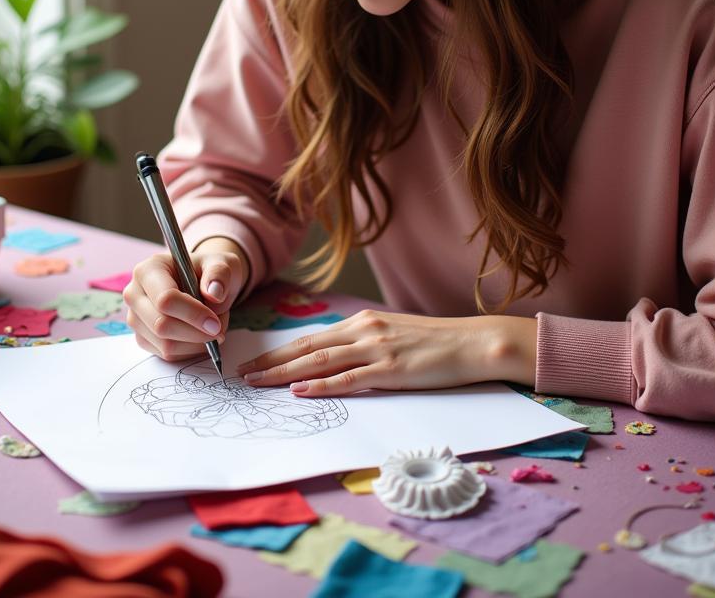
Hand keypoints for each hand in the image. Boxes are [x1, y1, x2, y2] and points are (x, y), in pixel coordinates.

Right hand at [123, 237, 249, 361]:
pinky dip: (190, 350)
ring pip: (165, 345)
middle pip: (161, 325)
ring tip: (213, 328)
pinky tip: (201, 335)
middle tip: (218, 330)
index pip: (165, 299)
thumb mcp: (221, 264)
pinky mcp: (143, 338)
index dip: (192, 314)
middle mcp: (135, 294)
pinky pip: (168, 354)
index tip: (215, 323)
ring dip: (196, 343)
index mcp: (149, 270)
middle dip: (195, 333)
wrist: (203, 282)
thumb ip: (219, 274)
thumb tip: (214, 293)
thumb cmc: (208, 271)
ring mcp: (136, 318)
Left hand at [236, 310, 536, 396]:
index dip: (280, 352)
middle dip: (271, 362)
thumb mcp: (393, 336)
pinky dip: (321, 386)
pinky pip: (348, 379)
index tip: (255, 362)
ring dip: (284, 374)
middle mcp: (364, 331)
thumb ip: (364, 345)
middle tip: (242, 375)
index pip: (311, 339)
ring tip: (258, 383)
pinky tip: (300, 391)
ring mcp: (376, 349)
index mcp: (363, 323)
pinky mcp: (391, 369)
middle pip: (307, 348)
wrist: (473, 342)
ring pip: (319, 362)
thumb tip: (334, 360)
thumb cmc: (436, 343)